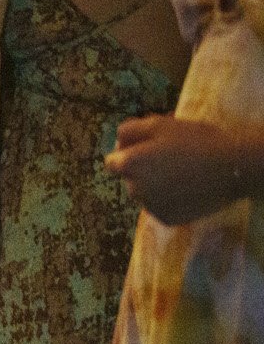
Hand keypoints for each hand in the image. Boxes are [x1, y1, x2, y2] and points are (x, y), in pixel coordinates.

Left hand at [105, 115, 263, 224]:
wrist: (232, 168)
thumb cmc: (196, 141)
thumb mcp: (160, 124)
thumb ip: (130, 130)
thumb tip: (118, 142)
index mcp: (128, 165)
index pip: (111, 162)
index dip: (127, 152)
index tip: (146, 147)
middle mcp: (133, 189)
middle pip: (130, 178)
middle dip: (143, 168)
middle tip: (170, 158)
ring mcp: (150, 207)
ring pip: (144, 194)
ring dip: (155, 184)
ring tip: (181, 173)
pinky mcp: (166, 219)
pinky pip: (160, 207)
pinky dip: (169, 199)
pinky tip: (187, 188)